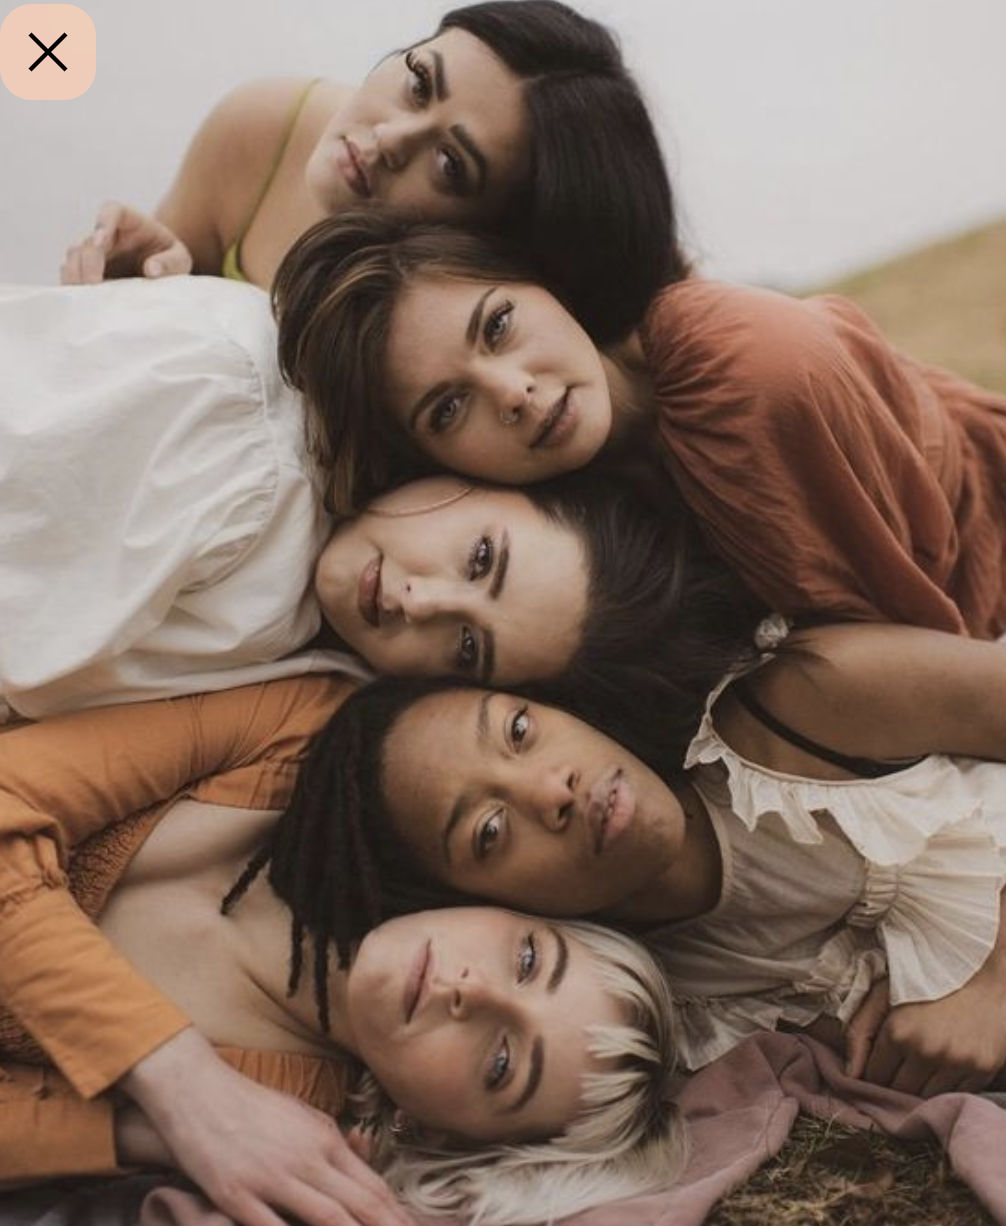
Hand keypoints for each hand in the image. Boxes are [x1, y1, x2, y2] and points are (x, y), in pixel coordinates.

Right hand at [61, 202, 192, 283]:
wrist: (163, 270)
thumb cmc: (171, 258)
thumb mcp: (180, 259)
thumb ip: (170, 262)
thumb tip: (151, 270)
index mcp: (129, 220)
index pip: (111, 211)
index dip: (103, 223)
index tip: (100, 241)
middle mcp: (106, 232)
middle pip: (88, 241)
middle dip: (88, 262)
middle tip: (93, 285)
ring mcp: (94, 251)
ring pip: (74, 255)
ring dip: (75, 274)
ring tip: (85, 296)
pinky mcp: (88, 269)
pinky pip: (73, 273)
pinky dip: (74, 286)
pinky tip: (82, 301)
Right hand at [119, 1028, 413, 1225]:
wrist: (199, 1092)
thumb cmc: (252, 1107)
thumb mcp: (302, 1118)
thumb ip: (333, 1143)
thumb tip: (365, 1158)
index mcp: (325, 1140)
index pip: (373, 1186)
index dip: (398, 1217)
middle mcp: (307, 1159)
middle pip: (360, 1206)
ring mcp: (273, 1178)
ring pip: (326, 1220)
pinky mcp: (237, 1196)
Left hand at [846, 972, 1005, 1095]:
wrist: (980, 972)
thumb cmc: (924, 981)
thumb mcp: (883, 994)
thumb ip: (860, 1031)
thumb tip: (850, 1075)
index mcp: (898, 1031)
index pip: (874, 1077)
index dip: (874, 1072)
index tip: (879, 1064)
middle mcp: (927, 1050)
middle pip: (900, 1092)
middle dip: (895, 1082)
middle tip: (900, 1067)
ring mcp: (957, 1062)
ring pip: (927, 1098)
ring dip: (921, 1087)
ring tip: (922, 1065)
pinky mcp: (982, 1069)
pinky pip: (955, 1094)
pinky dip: (946, 1086)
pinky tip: (944, 1065)